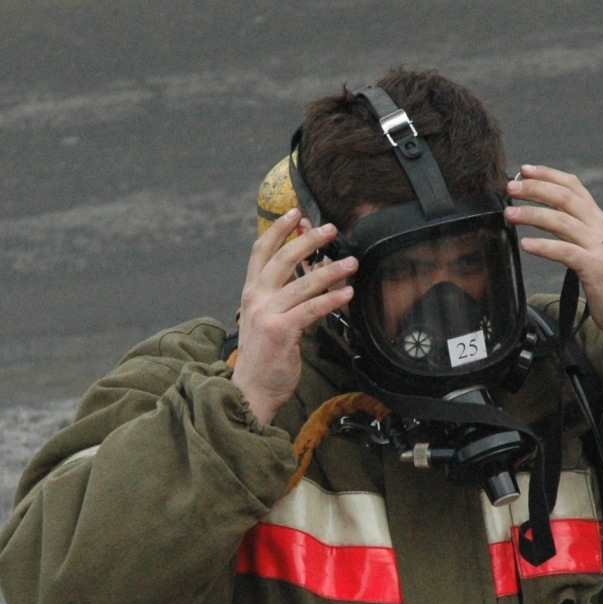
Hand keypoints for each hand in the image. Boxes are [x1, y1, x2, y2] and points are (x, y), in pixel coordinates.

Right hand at [230, 211, 355, 426]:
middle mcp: (256, 298)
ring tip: (351, 262)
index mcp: (251, 292)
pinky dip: (331, 299)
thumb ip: (282, 294)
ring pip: (303, 283)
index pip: (261, 251)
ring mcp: (266, 313)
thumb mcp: (266, 318)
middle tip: (332, 230)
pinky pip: (311, 309)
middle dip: (309, 240)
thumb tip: (309, 271)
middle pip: (283, 259)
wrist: (251, 390)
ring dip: (330, 270)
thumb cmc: (264, 356)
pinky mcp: (281, 331)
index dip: (278, 229)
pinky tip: (348, 293)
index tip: (296, 213)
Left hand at [506, 166, 602, 356]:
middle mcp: (600, 228)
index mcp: (598, 220)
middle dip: (535, 189)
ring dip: (532, 214)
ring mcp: (598, 247)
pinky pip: (566, 252)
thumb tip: (541, 217)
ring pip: (562, 221)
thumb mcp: (592, 248)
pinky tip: (526, 245)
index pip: (574, 186)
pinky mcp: (595, 268)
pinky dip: (544, 247)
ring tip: (509, 213)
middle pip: (565, 198)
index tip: (524, 170)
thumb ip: (572, 231)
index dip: (549, 175)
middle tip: (509, 188)